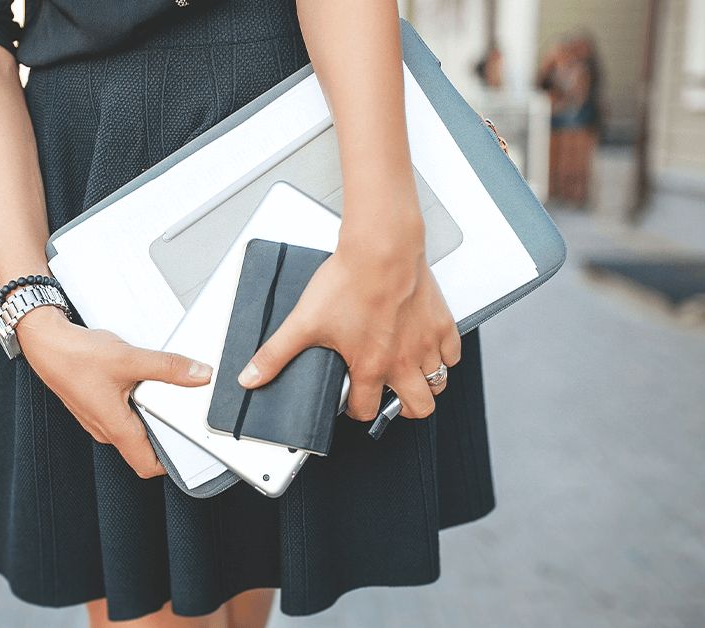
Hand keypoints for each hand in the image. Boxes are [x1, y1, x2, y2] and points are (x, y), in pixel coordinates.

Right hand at [15, 306, 212, 477]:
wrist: (45, 342)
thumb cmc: (76, 356)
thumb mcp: (130, 359)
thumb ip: (168, 368)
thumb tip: (199, 375)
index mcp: (115, 428)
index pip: (148, 466)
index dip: (173, 465)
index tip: (192, 451)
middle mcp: (106, 429)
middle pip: (144, 447)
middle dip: (167, 434)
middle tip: (184, 415)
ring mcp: (99, 418)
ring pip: (134, 428)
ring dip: (151, 416)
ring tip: (163, 392)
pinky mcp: (96, 404)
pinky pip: (123, 414)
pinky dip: (137, 403)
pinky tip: (141, 380)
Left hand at [237, 220, 459, 420]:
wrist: (380, 247)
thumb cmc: (349, 280)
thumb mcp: (303, 322)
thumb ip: (275, 354)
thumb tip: (251, 377)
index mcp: (370, 367)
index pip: (367, 410)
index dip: (356, 410)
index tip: (353, 400)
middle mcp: (402, 361)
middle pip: (417, 409)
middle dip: (403, 408)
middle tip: (389, 395)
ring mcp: (426, 343)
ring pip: (438, 384)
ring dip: (424, 384)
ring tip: (407, 374)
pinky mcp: (442, 323)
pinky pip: (453, 354)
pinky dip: (444, 357)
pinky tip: (427, 348)